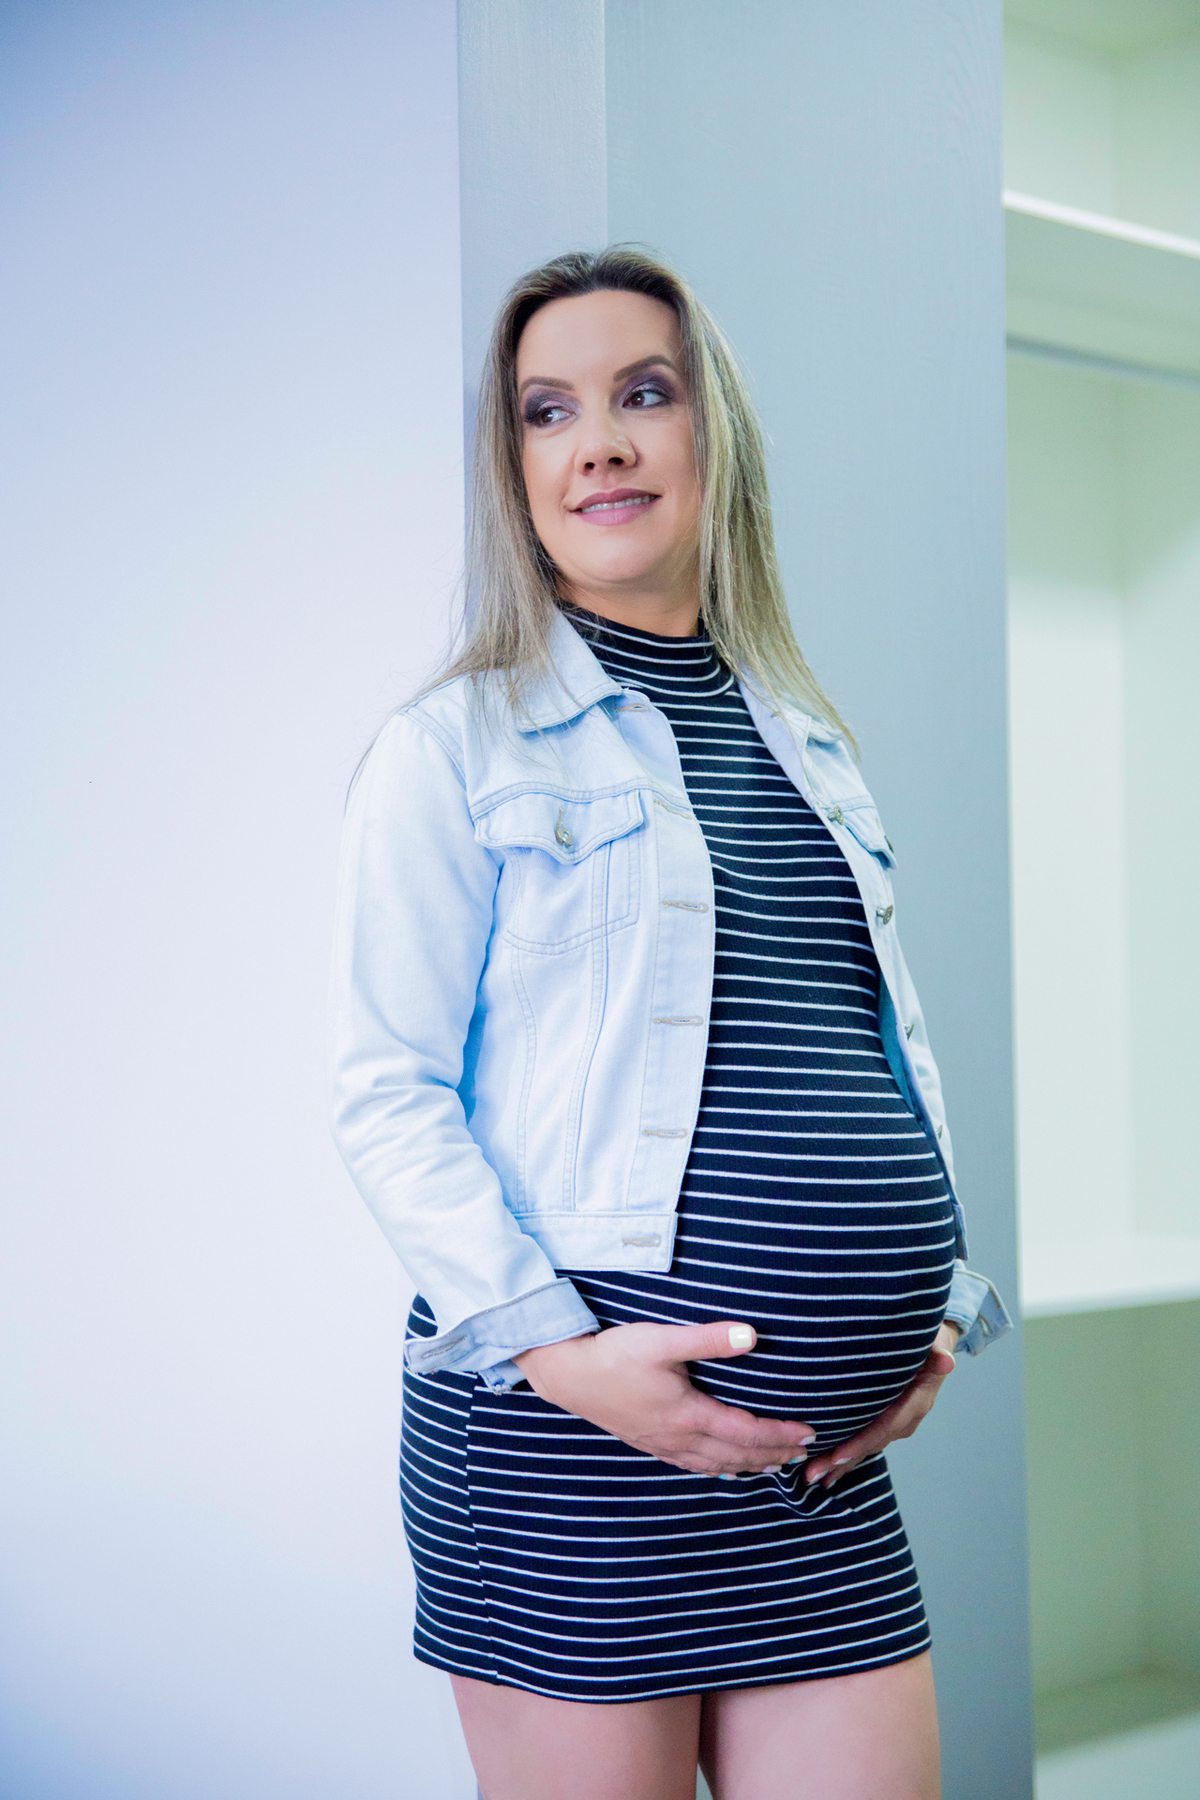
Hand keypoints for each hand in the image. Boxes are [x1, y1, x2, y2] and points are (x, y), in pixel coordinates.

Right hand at [514, 1321, 815, 1475]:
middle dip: (771, 1455)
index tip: (808, 1433)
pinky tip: (720, 1469)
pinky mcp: (647, 1442)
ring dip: (747, 1466)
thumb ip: (708, 1339)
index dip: (780, 1434)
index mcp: (689, 1415)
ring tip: (771, 1466)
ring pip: (714, 1465)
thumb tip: (752, 1335)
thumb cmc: (614, 1355)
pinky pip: (691, 1466)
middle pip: (736, 1455)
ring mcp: (661, 1444)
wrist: (567, 1374)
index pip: (747, 1432)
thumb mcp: (662, 1340)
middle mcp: (679, 1437)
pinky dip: (715, 1470)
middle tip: (801, 1454)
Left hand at [804, 1321, 959, 1488]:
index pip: (885, 1426)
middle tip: (812, 1474)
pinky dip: (847, 1455)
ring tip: (813, 1476)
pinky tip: (828, 1468)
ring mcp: (897, 1424)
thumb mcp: (935, 1345)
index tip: (837, 1455)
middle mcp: (906, 1419)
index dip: (861, 1442)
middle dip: (842, 1460)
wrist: (935, 1349)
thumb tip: (946, 1361)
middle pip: (871, 1444)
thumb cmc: (929, 1342)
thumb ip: (937, 1355)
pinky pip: (866, 1442)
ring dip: (841, 1463)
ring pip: (866, 1447)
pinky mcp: (887, 1423)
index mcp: (916, 1402)